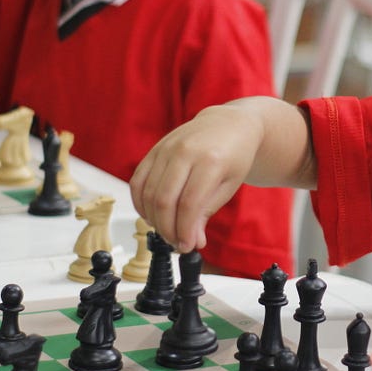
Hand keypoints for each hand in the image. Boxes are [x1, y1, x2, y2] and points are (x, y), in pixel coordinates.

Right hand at [130, 105, 263, 251]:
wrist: (228, 124)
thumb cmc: (233, 155)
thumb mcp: (229, 186)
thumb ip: (207, 212)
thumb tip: (192, 241)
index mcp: (210, 160)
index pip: (189, 204)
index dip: (185, 230)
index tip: (187, 246)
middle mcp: (185, 151)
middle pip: (164, 200)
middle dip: (168, 229)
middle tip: (177, 243)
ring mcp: (166, 148)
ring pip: (148, 193)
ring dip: (154, 220)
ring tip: (168, 231)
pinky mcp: (154, 150)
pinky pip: (138, 181)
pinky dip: (140, 203)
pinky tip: (152, 215)